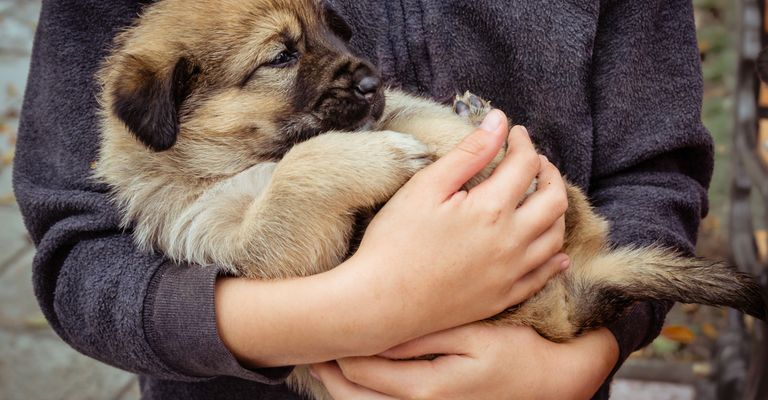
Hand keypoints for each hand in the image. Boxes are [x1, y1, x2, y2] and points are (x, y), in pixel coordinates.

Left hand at [311, 324, 618, 399]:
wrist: (551, 385)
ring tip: (322, 362)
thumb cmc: (516, 356)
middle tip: (308, 345)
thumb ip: (425, 336)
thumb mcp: (475, 337)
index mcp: (425, 390)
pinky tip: (357, 379)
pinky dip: (363, 395)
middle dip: (328, 369)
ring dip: (340, 386)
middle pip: (353, 395)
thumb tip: (382, 329)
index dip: (337, 345)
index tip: (319, 325)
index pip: (362, 368)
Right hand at [346, 111, 569, 349]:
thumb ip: (468, 153)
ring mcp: (510, 273)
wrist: (380, 303)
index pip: (526, 165)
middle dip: (549, 173)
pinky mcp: (503, 298)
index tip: (514, 134)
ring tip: (539, 198)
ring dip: (554, 211)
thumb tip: (499, 121)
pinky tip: (554, 251)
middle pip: (554, 200)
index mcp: (491, 210)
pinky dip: (554, 257)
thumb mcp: (426, 187)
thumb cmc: (395, 242)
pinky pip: (544, 276)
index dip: (522, 142)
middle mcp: (511, 242)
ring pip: (555, 237)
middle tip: (534, 162)